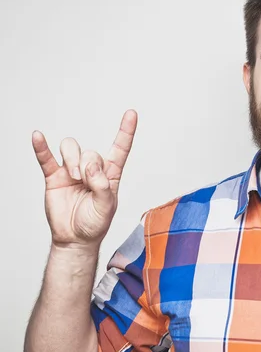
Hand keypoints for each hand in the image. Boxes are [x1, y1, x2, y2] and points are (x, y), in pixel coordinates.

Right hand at [32, 110, 137, 248]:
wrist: (75, 238)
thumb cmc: (95, 223)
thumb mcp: (106, 207)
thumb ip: (103, 186)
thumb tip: (91, 167)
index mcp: (110, 173)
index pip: (120, 148)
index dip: (126, 131)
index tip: (132, 113)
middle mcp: (92, 168)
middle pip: (90, 151)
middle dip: (88, 165)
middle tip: (86, 182)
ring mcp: (72, 171)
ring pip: (71, 148)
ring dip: (72, 159)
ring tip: (74, 177)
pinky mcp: (54, 177)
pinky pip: (46, 158)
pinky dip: (41, 147)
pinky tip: (37, 137)